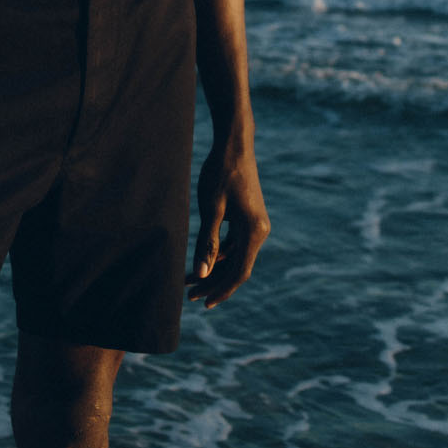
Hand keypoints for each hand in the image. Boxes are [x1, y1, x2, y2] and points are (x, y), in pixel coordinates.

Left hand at [186, 132, 269, 308]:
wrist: (234, 144)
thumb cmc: (220, 173)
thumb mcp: (211, 209)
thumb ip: (207, 243)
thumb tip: (200, 274)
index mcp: (254, 232)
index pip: (239, 273)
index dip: (220, 290)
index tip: (203, 303)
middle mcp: (259, 231)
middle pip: (236, 267)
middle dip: (213, 281)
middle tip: (189, 294)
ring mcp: (255, 223)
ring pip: (234, 256)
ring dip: (213, 268)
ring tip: (189, 279)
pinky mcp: (248, 216)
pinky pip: (234, 243)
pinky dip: (219, 252)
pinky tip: (202, 257)